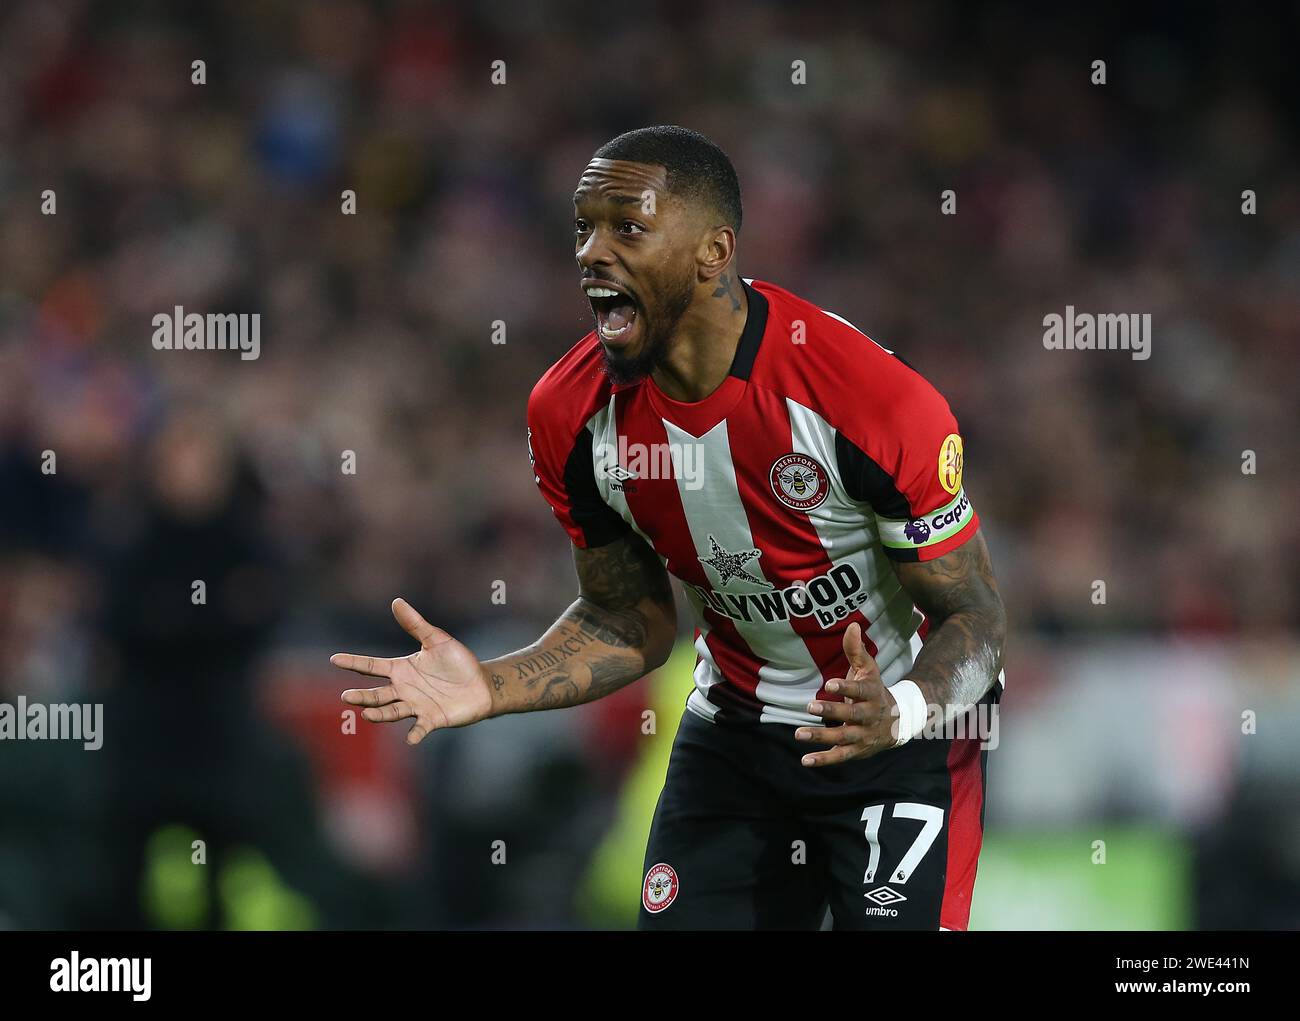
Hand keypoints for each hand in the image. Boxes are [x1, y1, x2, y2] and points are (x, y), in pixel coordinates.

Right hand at [331, 598, 494, 745]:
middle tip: (346, 696)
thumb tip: (396, 601)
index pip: (372, 666)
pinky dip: (415, 733)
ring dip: (379, 714)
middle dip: (361, 696)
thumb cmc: (457, 661)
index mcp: (401, 669)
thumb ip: (415, 624)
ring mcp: (416, 705)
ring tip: (367, 714)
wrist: (480, 683)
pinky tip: (410, 738)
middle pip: (377, 694)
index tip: (334, 658)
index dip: (353, 662)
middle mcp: (404, 689)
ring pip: (392, 711)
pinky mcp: (432, 719)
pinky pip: (421, 728)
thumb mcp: (436, 639)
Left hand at [796, 622, 898, 766]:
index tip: (829, 683)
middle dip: (832, 711)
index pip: (860, 690)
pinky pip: (840, 757)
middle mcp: (869, 716)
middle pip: (852, 715)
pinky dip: (824, 760)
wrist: (899, 722)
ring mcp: (863, 736)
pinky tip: (805, 760)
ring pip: (843, 738)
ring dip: (821, 737)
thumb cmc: (874, 691)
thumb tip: (852, 625)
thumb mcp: (869, 670)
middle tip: (810, 706)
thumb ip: (856, 650)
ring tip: (798, 733)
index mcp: (872, 694)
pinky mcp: (856, 751)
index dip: (846, 687)